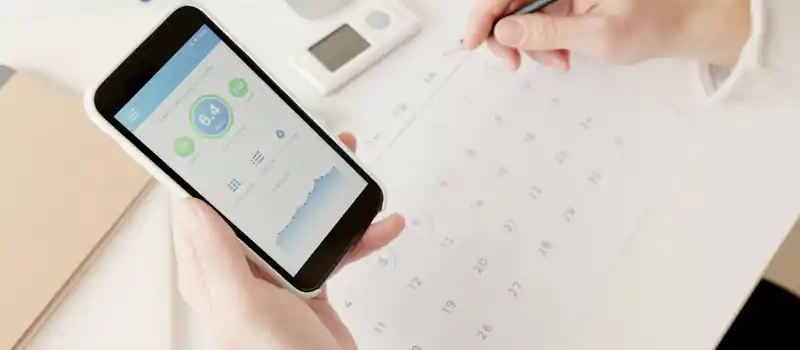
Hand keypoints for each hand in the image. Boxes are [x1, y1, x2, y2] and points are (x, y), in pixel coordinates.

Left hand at [171, 132, 404, 349]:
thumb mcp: (244, 305)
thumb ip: (219, 255)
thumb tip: (191, 203)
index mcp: (211, 268)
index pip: (201, 205)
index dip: (209, 167)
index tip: (223, 132)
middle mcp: (239, 268)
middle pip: (258, 202)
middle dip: (285, 169)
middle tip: (309, 143)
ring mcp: (275, 275)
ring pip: (298, 217)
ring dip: (329, 196)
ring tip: (353, 175)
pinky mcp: (308, 282)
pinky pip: (331, 246)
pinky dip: (358, 235)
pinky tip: (380, 225)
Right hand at [465, 0, 750, 70]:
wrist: (681, 24)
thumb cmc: (653, 23)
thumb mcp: (598, 33)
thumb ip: (548, 32)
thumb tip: (504, 30)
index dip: (483, 14)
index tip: (473, 41)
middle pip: (507, 3)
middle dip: (506, 36)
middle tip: (513, 63)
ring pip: (520, 17)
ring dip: (529, 46)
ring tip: (558, 63)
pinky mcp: (564, 4)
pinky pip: (537, 24)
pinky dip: (542, 46)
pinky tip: (562, 57)